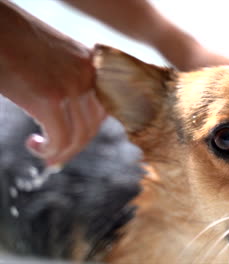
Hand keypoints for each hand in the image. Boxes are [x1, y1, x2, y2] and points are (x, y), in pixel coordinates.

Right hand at [0, 1, 105, 165]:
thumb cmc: (20, 42)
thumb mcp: (59, 58)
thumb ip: (73, 80)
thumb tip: (74, 114)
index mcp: (93, 65)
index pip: (103, 109)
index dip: (88, 131)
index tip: (73, 143)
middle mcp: (88, 75)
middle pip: (92, 126)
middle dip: (74, 146)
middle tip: (55, 155)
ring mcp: (71, 86)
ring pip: (78, 136)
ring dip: (60, 151)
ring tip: (43, 151)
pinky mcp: (49, 98)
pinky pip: (60, 138)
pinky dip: (50, 150)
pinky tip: (34, 145)